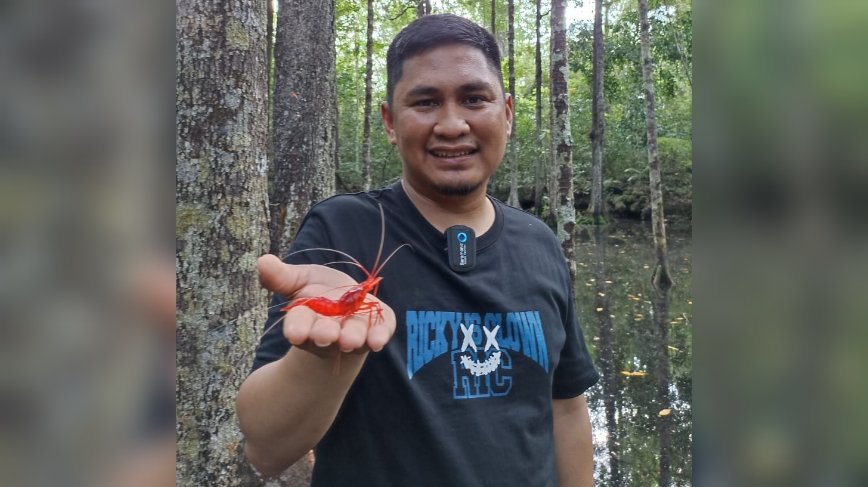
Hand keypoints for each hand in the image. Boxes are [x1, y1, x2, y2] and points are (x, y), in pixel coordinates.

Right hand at [256, 254, 396, 355]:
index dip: (297, 328)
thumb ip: (282, 276)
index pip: (298, 324)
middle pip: (325, 335)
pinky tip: (379, 340)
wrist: (347, 305)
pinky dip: (378, 336)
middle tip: (327, 335)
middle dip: (325, 334)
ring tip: (351, 339)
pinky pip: (378, 333)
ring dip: (352, 337)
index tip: (295, 333)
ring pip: (352, 337)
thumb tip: (262, 261)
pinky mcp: (375, 329)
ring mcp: (352, 333)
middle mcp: (328, 331)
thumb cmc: (318, 292)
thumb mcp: (298, 280)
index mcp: (305, 319)